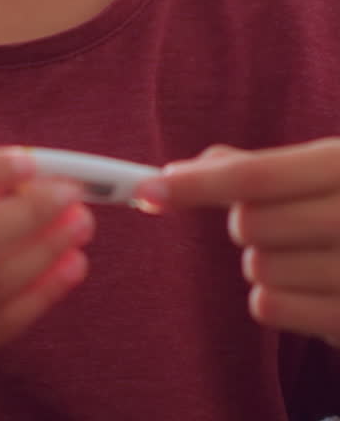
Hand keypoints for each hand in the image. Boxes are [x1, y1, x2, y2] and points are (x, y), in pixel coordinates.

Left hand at [132, 138, 339, 348]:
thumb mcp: (330, 169)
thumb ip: (268, 165)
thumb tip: (197, 163)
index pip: (259, 173)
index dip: (198, 181)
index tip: (149, 188)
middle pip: (250, 223)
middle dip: (246, 220)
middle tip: (280, 219)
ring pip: (257, 268)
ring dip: (263, 261)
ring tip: (304, 253)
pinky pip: (271, 307)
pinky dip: (274, 297)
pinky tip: (307, 285)